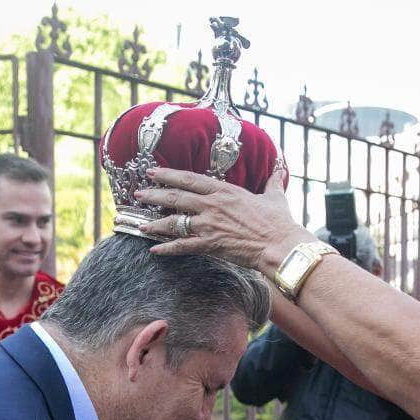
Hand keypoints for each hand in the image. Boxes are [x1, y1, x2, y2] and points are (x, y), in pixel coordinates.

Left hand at [135, 166, 313, 272]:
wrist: (280, 245)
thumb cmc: (279, 222)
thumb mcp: (275, 196)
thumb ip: (272, 181)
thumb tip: (279, 168)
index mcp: (225, 191)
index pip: (190, 179)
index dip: (169, 175)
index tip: (153, 172)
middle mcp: (212, 205)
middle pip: (175, 197)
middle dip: (154, 195)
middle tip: (138, 194)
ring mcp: (209, 225)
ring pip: (174, 222)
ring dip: (155, 223)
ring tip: (140, 224)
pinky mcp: (210, 244)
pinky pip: (182, 246)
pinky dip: (167, 248)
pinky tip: (155, 250)